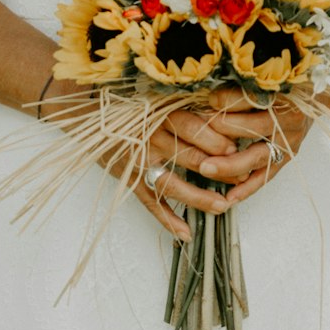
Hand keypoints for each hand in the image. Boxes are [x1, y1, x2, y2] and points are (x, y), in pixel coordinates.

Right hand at [38, 76, 235, 242]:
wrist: (89, 112)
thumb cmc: (132, 104)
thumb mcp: (159, 97)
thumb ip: (185, 106)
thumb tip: (224, 116)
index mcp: (162, 113)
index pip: (196, 128)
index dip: (219, 141)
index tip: (240, 150)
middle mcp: (151, 136)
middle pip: (190, 157)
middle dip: (219, 171)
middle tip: (241, 179)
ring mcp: (138, 160)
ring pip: (172, 183)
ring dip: (198, 198)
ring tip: (221, 208)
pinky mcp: (128, 178)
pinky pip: (149, 203)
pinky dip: (166, 219)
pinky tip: (185, 232)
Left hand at [194, 87, 311, 206]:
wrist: (312, 101)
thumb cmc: (283, 89)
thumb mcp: (267, 81)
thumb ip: (241, 87)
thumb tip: (211, 95)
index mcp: (284, 95)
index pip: (254, 97)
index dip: (230, 99)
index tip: (210, 100)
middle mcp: (289, 119)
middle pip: (256, 127)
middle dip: (225, 131)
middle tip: (198, 134)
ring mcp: (289, 142)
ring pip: (259, 156)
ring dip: (230, 164)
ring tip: (207, 169)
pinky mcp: (286, 158)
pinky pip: (266, 176)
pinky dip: (247, 188)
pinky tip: (230, 197)